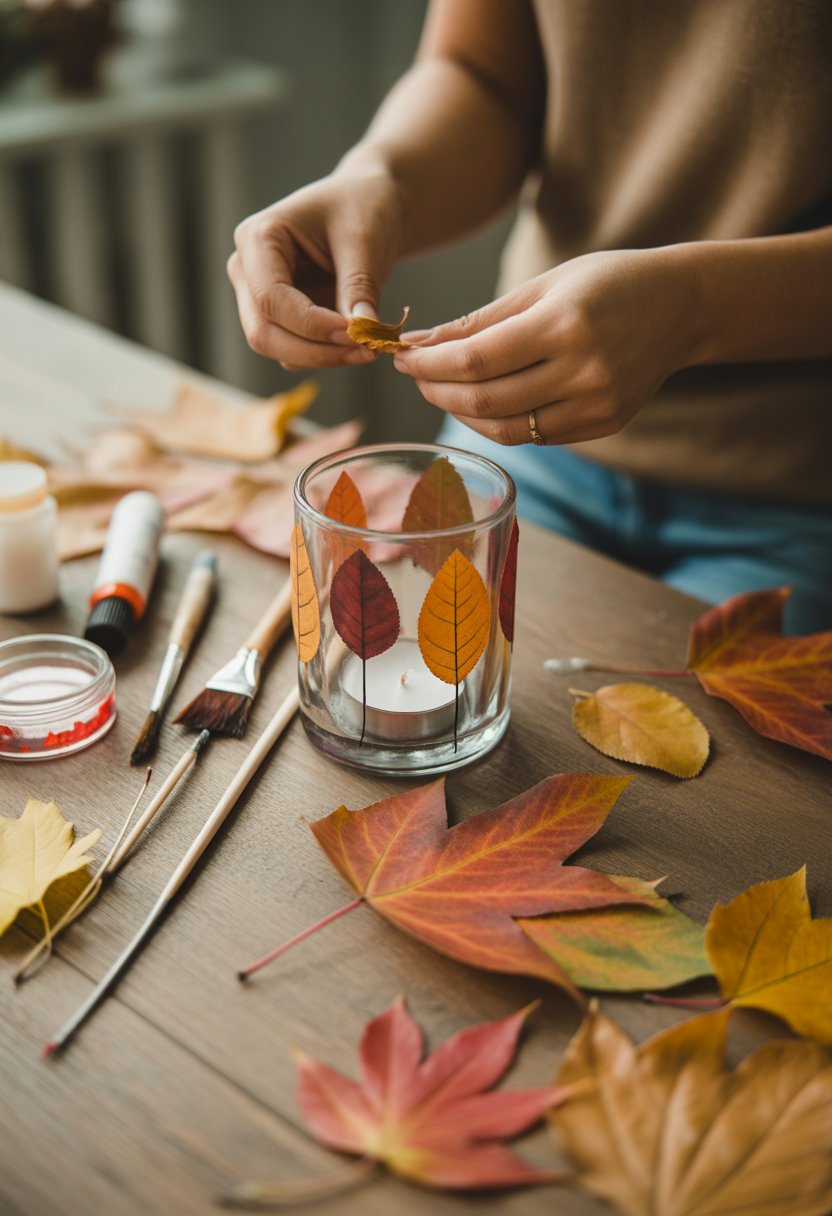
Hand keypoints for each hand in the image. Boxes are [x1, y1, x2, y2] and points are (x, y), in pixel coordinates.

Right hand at [228, 166, 404, 369]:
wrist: (368, 204)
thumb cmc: (362, 206)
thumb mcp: (364, 239)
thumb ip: (358, 287)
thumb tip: (363, 335)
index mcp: (257, 238)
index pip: (270, 298)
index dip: (312, 326)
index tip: (358, 335)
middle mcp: (247, 270)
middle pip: (263, 333)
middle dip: (316, 351)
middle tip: (368, 352)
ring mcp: (258, 296)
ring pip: (276, 349)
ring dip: (323, 357)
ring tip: (370, 348)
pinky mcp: (278, 316)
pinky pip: (293, 351)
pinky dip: (325, 355)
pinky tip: (357, 343)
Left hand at [393, 248, 700, 444]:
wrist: (682, 307)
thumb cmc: (607, 284)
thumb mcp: (544, 286)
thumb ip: (482, 320)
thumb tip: (421, 343)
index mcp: (564, 325)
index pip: (476, 359)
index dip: (431, 365)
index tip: (404, 357)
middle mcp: (583, 371)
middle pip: (485, 400)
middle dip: (437, 390)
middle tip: (415, 375)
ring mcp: (596, 405)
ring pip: (505, 428)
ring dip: (461, 413)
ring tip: (441, 390)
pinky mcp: (602, 424)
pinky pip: (533, 435)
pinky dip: (498, 422)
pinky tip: (482, 402)